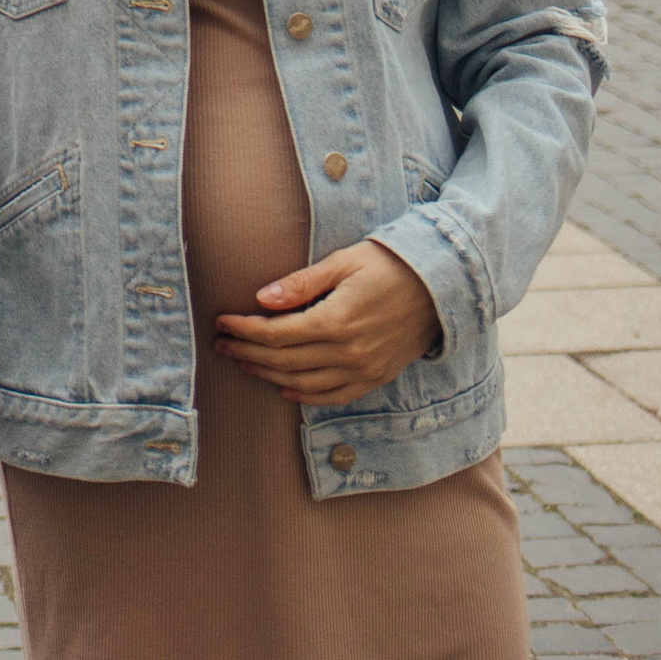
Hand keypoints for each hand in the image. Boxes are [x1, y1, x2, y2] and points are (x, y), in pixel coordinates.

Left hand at [216, 239, 440, 403]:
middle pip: (284, 361)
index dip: (244, 330)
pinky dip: (306, 397)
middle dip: (247, 353)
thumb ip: (301, 283)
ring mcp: (363, 370)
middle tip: (220, 345)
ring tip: (243, 363)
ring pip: (304, 384)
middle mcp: (348, 352)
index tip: (221, 322)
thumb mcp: (343, 262)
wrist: (440, 286)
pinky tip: (286, 390)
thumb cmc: (387, 265)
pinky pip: (334, 397)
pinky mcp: (375, 378)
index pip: (276, 333)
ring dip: (269, 376)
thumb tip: (261, 298)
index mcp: (335, 320)